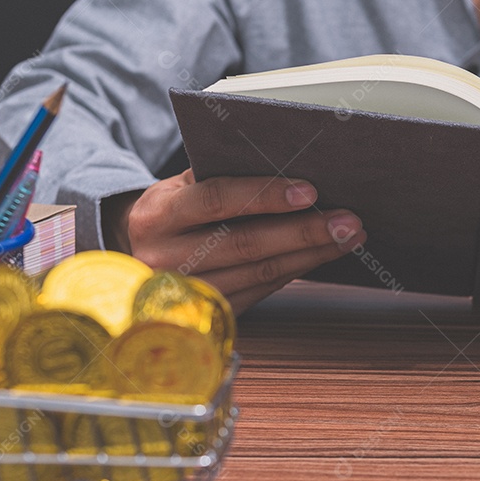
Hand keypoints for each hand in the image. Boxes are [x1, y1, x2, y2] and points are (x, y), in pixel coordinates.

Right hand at [102, 169, 365, 314]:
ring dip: (311, 255)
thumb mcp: (179, 187)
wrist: (130, 256)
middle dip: (304, 232)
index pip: (216, 200)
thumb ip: (219, 177)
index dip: (264, 195)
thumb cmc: (170, 211)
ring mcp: (187, 293)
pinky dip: (295, 272)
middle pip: (246, 245)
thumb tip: (288, 165)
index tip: (310, 191)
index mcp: (159, 215)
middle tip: (348, 221)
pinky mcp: (208, 315)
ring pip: (259, 273)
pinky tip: (321, 257)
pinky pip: (260, 292)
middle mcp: (167, 258)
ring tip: (348, 237)